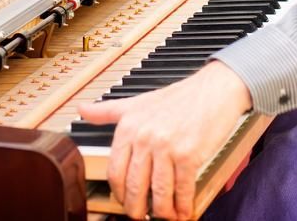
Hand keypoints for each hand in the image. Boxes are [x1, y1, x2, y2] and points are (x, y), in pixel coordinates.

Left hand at [77, 61, 252, 219]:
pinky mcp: (189, 154)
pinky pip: (182, 189)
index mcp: (128, 127)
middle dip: (138, 208)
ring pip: (158, 192)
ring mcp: (166, 147)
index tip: (125, 201)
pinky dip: (183, 205)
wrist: (214, 89)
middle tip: (142, 215)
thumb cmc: (178, 97)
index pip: (115, 171)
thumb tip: (82, 110)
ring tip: (166, 215)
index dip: (119, 193)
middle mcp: (144, 137)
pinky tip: (184, 210)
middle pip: (134, 187)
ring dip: (163, 211)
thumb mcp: (138, 102)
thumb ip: (108, 111)